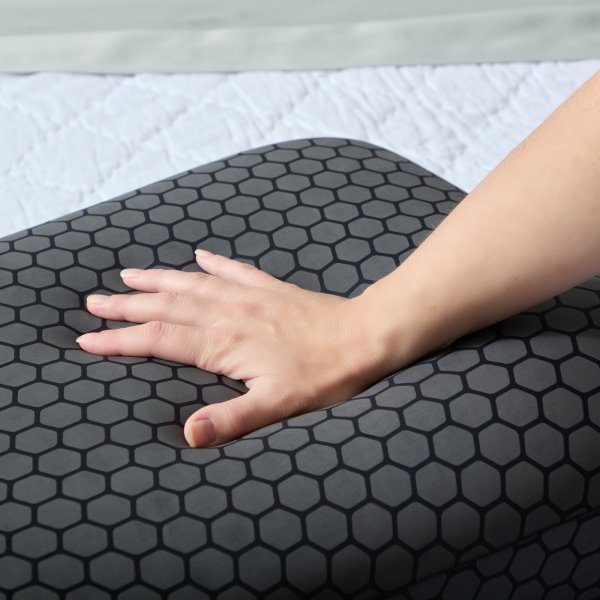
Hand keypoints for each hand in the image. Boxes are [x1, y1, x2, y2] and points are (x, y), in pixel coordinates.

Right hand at [76, 249, 388, 447]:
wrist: (365, 337)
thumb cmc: (324, 375)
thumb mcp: (277, 405)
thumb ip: (231, 419)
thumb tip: (187, 435)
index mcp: (225, 344)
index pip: (160, 340)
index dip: (121, 340)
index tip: (88, 339)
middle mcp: (230, 314)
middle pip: (167, 306)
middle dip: (127, 305)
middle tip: (93, 300)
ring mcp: (250, 297)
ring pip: (193, 283)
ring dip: (159, 279)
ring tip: (130, 273)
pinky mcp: (271, 289)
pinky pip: (236, 270)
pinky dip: (215, 262)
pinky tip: (200, 254)